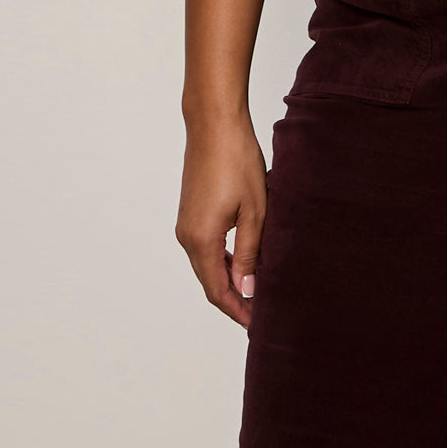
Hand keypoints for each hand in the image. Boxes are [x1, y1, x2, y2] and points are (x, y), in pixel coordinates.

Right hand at [175, 115, 267, 329]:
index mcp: (201, 240)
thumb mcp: (254, 209)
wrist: (214, 123)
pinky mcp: (190, 211)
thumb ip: (250, 252)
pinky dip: (222, 260)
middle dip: (234, 300)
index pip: (218, 291)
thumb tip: (248, 289)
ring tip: (255, 290)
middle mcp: (187, 236)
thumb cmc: (237, 160)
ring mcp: (186, 223)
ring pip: (207, 264)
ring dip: (228, 280)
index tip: (257, 324)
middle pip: (209, 281)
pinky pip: (204, 247)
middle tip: (261, 312)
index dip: (237, 310)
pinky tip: (242, 260)